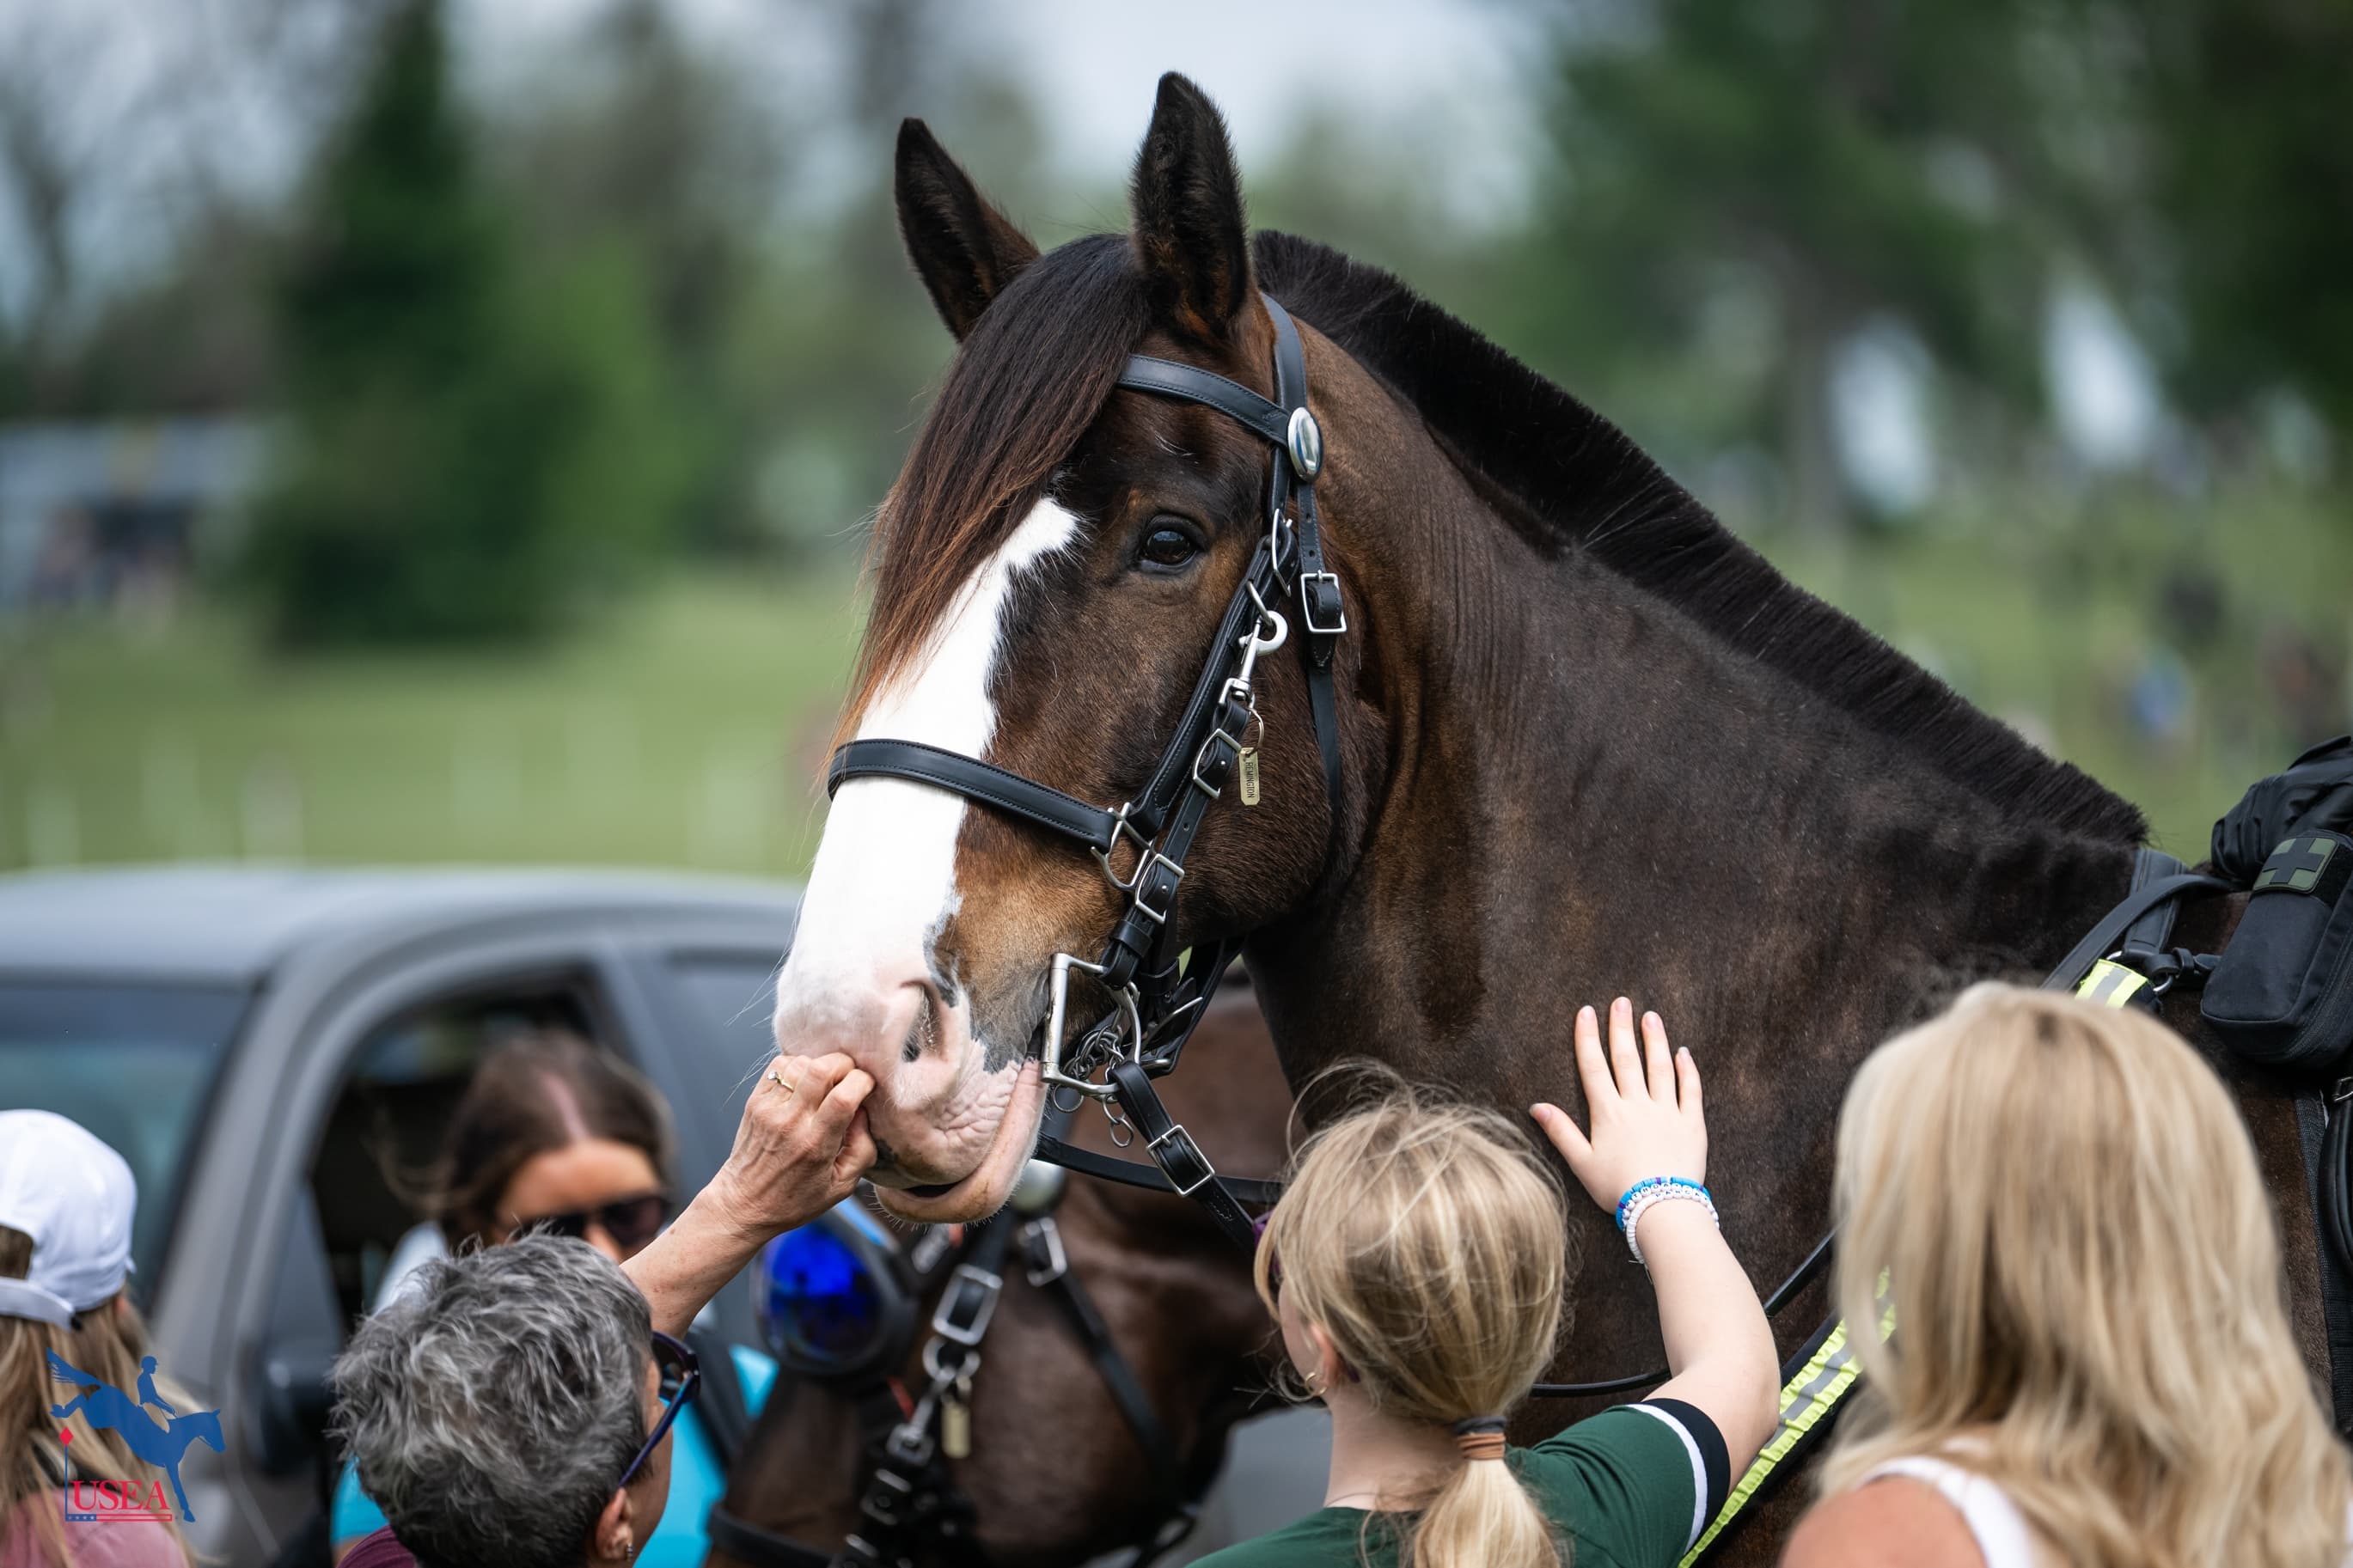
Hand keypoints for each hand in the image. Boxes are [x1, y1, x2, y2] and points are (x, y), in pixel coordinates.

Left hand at [703, 1052, 876, 1241]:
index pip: (844, 1096)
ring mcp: (769, 1109)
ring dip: (821, 1066)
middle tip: (849, 1079)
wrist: (743, 1204)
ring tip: (826, 1084)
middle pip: (822, 1068)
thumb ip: (862, 1149)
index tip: (867, 1088)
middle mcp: (791, 1122)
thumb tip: (863, 1112)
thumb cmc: (794, 1200)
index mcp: (815, 1144)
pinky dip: (798, 1066)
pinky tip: (804, 1084)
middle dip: (845, 1065)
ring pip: (801, 1063)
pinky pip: (780, 1066)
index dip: (862, 1082)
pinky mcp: (755, 1102)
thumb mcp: (841, 1186)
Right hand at [1531, 998, 1705, 1213]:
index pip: (1594, 1067)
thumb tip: (1536, 1106)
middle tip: (1621, 1002)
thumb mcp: (1581, 1164)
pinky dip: (1687, 1070)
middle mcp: (1637, 1105)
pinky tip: (1684, 1053)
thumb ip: (1560, 1132)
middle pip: (1627, 1059)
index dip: (1588, 1037)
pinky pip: (1691, 1090)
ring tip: (1651, 1017)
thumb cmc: (1617, 1190)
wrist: (1661, 1208)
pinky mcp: (1692, 1124)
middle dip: (1622, 1028)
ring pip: (1660, 1068)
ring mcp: (1667, 1112)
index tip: (1587, 1011)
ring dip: (1655, 1040)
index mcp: (1608, 1113)